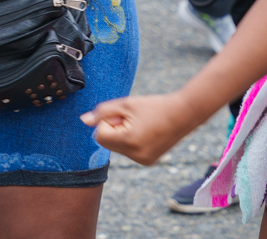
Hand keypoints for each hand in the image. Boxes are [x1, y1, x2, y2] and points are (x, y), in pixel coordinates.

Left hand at [83, 92, 201, 165]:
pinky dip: (130, 141)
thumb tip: (83, 120)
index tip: (121, 114)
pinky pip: (127, 152)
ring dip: (121, 135)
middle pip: (106, 143)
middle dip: (113, 129)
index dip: (107, 122)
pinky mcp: (147, 161)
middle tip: (130, 118)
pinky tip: (144, 131)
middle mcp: (135, 155)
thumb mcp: (126, 104)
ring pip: (116, 148)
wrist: (183, 114)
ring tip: (139, 124)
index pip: (99, 135)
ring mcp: (142, 161)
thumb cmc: (154, 106)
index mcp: (129, 141)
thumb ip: (102, 112)